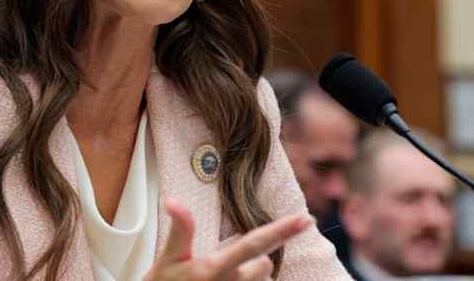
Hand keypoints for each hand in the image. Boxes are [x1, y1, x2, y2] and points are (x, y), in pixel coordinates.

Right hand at [145, 198, 312, 280]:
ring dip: (250, 280)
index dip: (281, 230)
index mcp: (214, 269)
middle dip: (255, 262)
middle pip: (264, 265)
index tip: (306, 219)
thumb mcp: (168, 259)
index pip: (254, 244)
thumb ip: (180, 229)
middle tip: (226, 267)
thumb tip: (172, 200)